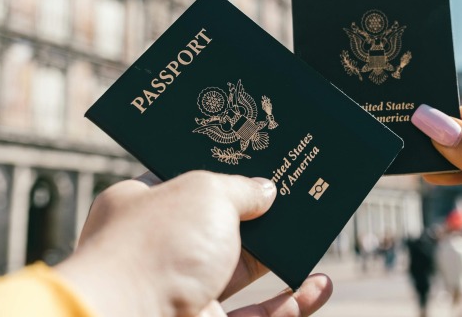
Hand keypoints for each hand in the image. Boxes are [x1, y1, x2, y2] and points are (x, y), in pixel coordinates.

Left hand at [55, 171, 332, 316]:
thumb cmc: (157, 247)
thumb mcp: (205, 193)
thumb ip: (241, 188)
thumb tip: (266, 190)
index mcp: (142, 206)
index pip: (185, 181)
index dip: (223, 171)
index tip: (258, 160)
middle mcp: (160, 249)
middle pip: (221, 226)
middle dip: (260, 214)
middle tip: (297, 194)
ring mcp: (183, 292)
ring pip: (243, 271)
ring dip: (281, 256)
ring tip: (314, 233)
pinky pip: (259, 315)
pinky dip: (293, 303)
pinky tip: (319, 284)